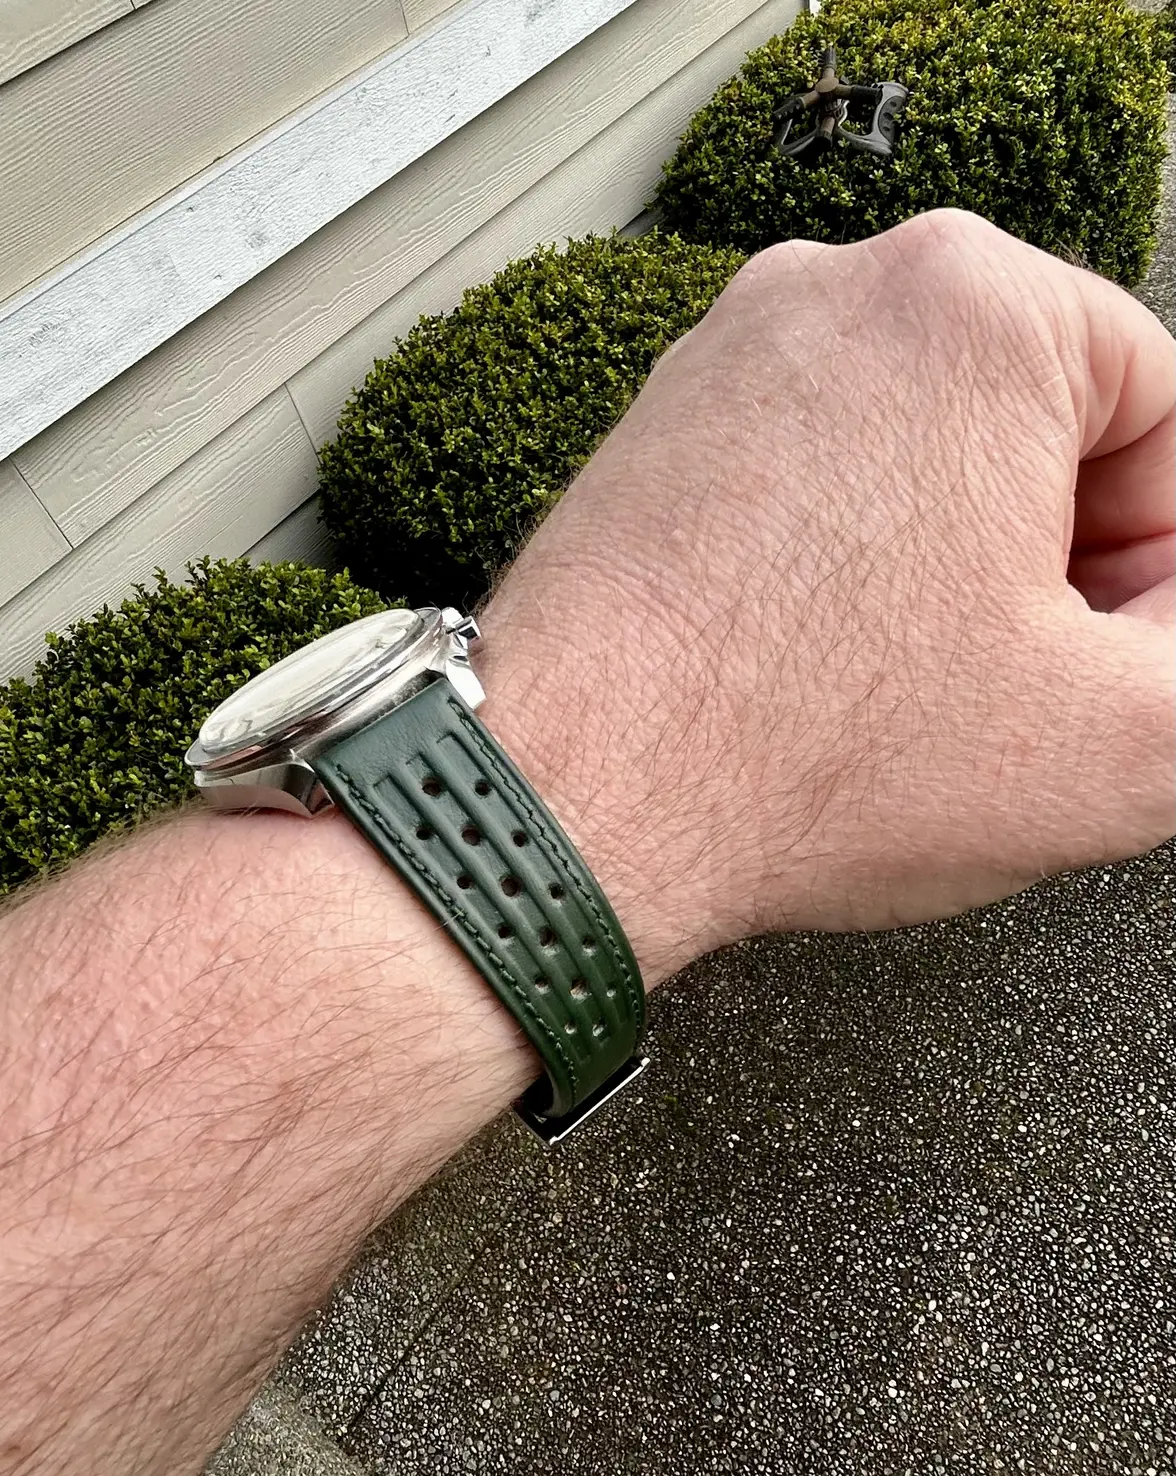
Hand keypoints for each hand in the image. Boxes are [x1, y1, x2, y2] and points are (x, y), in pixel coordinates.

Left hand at [479, 208, 1175, 987]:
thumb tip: (1170, 627)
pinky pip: (813, 485)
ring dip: (945, 572)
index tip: (1111, 652)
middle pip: (1037, 431)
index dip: (1158, 564)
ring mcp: (733, 356)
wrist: (568, 799)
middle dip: (1051, 563)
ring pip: (922, 460)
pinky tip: (817, 667)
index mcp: (976, 306)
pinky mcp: (666, 428)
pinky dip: (841, 568)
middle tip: (1010, 684)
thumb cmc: (790, 756)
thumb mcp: (1121, 745)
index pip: (1165, 416)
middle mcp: (838, 295)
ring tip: (898, 687)